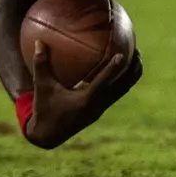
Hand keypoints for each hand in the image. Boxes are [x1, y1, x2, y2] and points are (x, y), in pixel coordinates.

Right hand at [24, 41, 141, 148]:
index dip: (113, 69)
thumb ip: (41, 64)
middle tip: (136, 49)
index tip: (122, 54)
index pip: (103, 83)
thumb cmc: (44, 108)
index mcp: (85, 101)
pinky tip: (125, 66)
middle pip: (123, 86)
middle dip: (132, 69)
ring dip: (132, 74)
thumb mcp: (42, 87)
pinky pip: (119, 92)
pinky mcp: (102, 108)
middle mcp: (97, 105)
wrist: (48, 135)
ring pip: (124, 89)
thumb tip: (38, 41)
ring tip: (136, 55)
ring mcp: (102, 108)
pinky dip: (124, 79)